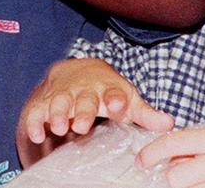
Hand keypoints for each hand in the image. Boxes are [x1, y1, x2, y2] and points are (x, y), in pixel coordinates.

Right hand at [19, 58, 171, 149]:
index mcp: (108, 89)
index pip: (114, 93)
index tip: (118, 105)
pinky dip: (34, 121)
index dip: (116, 99)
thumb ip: (145, 114)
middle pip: (84, 100)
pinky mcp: (45, 101)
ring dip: (58, 114)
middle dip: (82, 111)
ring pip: (59, 102)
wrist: (77, 70)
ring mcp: (63, 95)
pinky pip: (37, 110)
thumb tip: (169, 124)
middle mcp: (84, 90)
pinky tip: (36, 134)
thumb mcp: (127, 98)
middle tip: (82, 126)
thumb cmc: (107, 91)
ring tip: (59, 127)